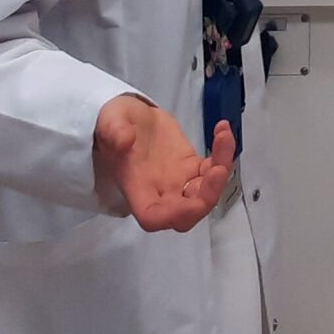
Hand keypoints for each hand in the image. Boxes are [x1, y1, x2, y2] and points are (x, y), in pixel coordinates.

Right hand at [94, 94, 233, 233]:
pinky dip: (223, 154)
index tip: (193, 200)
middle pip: (187, 214)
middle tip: (218, 169)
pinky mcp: (191, 167)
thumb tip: (124, 140)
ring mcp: (178, 181)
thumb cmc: (115, 123)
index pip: (154, 217)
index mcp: (136, 188)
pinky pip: (213, 169)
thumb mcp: (110, 121)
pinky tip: (222, 129)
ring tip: (223, 137)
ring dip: (221, 171)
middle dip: (207, 197)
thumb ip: (114, 131)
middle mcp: (159, 191)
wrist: (129, 117)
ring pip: (206, 193)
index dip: (175, 215)